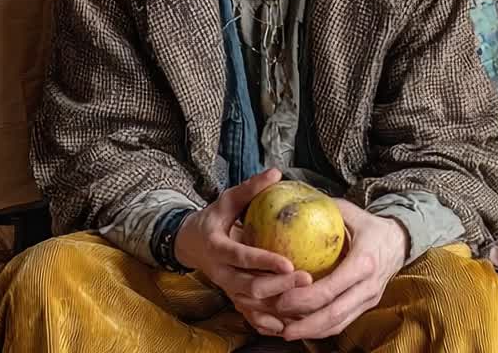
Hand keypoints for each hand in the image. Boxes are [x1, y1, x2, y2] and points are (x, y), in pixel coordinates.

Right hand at [174, 169, 312, 335]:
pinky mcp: (232, 298)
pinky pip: (249, 315)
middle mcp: (219, 272)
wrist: (190, 243)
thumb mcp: (227, 200)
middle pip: (249, 286)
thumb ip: (250, 189)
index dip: (264, 261)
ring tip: (305, 301)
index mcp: (216, 246)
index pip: (241, 256)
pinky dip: (267, 322)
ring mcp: (225, 288)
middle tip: (306, 279)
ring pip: (251, 304)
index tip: (289, 263)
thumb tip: (276, 172)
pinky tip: (288, 324)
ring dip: (277, 306)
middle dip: (279, 286)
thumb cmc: (214, 218)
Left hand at [273, 199, 407, 340]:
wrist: (400, 241)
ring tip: (286, 332)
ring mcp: (369, 299)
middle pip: (335, 313)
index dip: (306, 297)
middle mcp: (369, 285)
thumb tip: (290, 202)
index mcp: (364, 261)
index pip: (333, 287)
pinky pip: (344, 323)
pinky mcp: (367, 306)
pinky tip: (303, 328)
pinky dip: (322, 329)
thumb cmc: (369, 225)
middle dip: (306, 324)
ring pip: (340, 324)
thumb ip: (323, 209)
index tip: (282, 299)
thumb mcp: (350, 212)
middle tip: (279, 326)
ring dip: (312, 331)